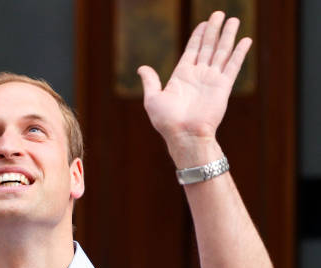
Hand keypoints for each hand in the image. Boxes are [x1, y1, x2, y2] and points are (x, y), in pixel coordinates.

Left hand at [137, 11, 250, 158]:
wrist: (184, 134)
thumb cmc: (166, 121)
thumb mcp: (153, 99)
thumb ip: (151, 81)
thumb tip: (142, 68)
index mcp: (182, 76)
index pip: (192, 50)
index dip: (198, 36)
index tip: (204, 23)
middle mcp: (198, 75)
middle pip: (208, 47)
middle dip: (214, 30)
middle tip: (219, 14)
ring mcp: (212, 79)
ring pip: (222, 52)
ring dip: (228, 36)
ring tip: (233, 20)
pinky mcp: (223, 86)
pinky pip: (233, 65)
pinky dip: (239, 53)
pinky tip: (245, 40)